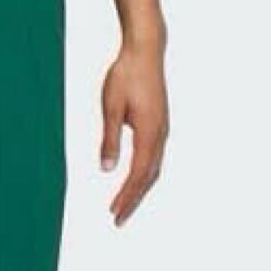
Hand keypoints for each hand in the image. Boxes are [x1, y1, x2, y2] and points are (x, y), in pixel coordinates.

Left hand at [100, 44, 169, 226]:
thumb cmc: (126, 75)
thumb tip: (107, 169)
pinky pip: (154, 158)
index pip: (138, 174)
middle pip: (148, 178)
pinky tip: (135, 181)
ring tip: (124, 206)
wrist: (146, 50)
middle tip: (117, 220)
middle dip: (133, 200)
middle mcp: (160, 135)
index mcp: (149, 132)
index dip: (126, 196)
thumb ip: (109, 139)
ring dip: (139, 190)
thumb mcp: (111, 107)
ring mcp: (162, 130)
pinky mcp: (159, 125)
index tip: (114, 213)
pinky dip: (145, 175)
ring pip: (153, 169)